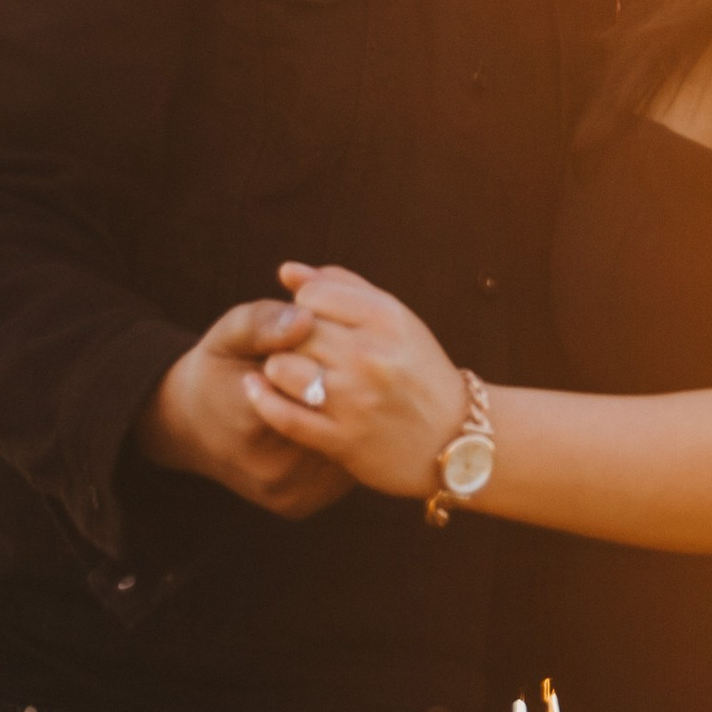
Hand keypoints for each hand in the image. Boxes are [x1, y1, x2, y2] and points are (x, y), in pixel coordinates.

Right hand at [136, 298, 353, 518]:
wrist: (191, 426)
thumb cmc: (218, 368)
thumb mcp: (229, 334)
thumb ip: (264, 322)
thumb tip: (306, 318)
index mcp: (251, 420)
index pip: (317, 381)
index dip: (332, 353)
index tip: (333, 336)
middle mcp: (272, 469)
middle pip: (339, 418)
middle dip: (349, 386)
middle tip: (348, 362)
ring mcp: (288, 493)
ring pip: (347, 445)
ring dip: (355, 416)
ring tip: (350, 388)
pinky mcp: (299, 504)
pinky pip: (341, 467)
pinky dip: (347, 440)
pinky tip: (342, 417)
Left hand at [243, 264, 469, 500]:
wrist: (455, 439)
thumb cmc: (419, 370)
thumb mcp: (394, 319)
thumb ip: (342, 286)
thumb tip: (287, 271)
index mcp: (387, 318)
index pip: (312, 295)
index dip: (303, 306)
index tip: (311, 320)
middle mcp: (370, 355)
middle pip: (295, 331)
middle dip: (289, 337)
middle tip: (300, 349)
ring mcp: (355, 400)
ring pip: (282, 369)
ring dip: (277, 369)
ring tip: (289, 372)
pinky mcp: (343, 440)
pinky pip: (285, 417)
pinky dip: (264, 401)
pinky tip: (257, 390)